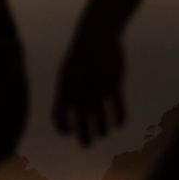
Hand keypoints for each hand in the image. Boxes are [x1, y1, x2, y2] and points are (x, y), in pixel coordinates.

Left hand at [52, 23, 126, 145]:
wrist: (96, 35)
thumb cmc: (80, 55)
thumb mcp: (67, 71)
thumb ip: (66, 91)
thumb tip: (67, 109)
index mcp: (65, 88)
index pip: (59, 115)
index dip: (62, 127)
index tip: (69, 133)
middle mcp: (80, 91)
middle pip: (80, 122)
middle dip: (83, 136)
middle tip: (87, 145)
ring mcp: (97, 88)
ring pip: (100, 117)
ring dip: (101, 129)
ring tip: (104, 134)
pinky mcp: (113, 83)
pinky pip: (117, 107)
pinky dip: (118, 117)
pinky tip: (119, 124)